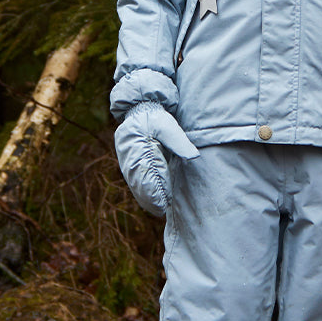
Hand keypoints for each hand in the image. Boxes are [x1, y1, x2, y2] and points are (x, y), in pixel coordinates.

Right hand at [114, 102, 198, 216]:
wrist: (139, 110)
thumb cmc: (155, 118)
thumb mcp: (168, 126)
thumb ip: (178, 141)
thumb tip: (193, 156)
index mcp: (138, 146)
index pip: (147, 172)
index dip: (155, 188)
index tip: (164, 200)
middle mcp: (130, 157)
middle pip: (140, 182)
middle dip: (151, 197)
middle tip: (163, 210)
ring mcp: (128, 161)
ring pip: (136, 184)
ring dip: (146, 198)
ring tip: (159, 210)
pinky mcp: (129, 164)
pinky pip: (134, 182)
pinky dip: (142, 194)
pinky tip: (151, 203)